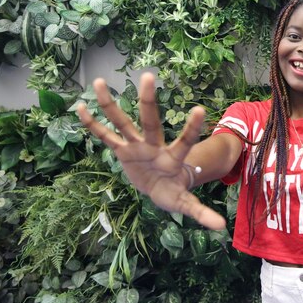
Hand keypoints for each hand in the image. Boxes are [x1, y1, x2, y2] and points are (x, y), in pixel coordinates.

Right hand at [77, 72, 225, 229]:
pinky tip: (81, 107)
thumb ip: (201, 212)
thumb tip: (222, 227)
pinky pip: (105, 137)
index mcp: (173, 158)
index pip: (185, 141)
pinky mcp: (121, 151)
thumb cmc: (173, 191)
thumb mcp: (185, 203)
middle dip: (149, 101)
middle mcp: (154, 146)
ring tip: (99, 82)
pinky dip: (93, 125)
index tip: (200, 109)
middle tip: (149, 76)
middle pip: (151, 121)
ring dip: (110, 104)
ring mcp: (136, 146)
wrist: (158, 186)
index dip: (192, 127)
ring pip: (122, 122)